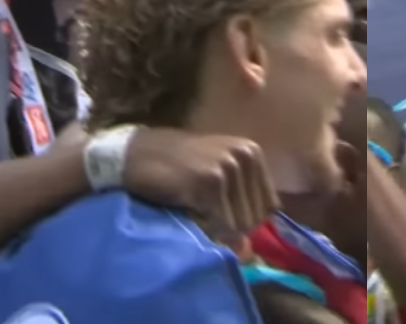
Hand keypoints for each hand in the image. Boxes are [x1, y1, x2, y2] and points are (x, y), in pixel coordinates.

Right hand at [122, 129, 278, 235]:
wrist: (136, 153)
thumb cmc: (176, 167)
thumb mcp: (216, 174)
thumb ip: (239, 204)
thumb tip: (251, 253)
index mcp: (252, 152)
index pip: (269, 207)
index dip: (246, 220)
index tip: (222, 216)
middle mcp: (245, 156)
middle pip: (255, 218)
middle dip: (231, 228)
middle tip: (204, 214)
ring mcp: (228, 167)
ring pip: (239, 226)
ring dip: (217, 230)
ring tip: (195, 210)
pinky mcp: (210, 182)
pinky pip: (220, 225)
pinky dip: (205, 229)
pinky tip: (188, 210)